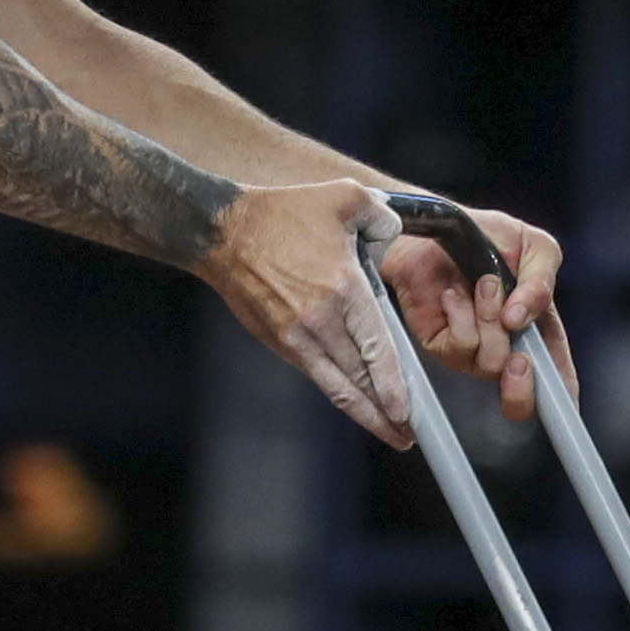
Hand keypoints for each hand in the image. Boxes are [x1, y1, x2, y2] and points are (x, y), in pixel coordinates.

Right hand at [203, 177, 424, 443]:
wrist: (222, 231)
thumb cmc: (283, 212)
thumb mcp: (345, 196)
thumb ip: (383, 217)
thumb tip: (395, 238)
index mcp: (342, 288)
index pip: (376, 349)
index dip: (393, 387)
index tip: (407, 413)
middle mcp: (319, 320)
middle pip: (358, 379)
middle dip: (385, 413)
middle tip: (407, 434)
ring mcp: (295, 335)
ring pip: (336, 387)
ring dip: (363, 414)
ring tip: (388, 432)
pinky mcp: (279, 341)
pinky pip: (316, 374)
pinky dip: (338, 393)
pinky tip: (356, 403)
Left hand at [398, 199, 566, 420]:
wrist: (437, 228)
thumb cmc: (487, 236)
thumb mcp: (534, 247)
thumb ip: (542, 283)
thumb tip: (522, 319)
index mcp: (538, 329)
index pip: (556, 378)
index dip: (562, 398)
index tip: (564, 406)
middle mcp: (507, 347)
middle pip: (522, 397)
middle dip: (523, 381)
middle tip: (518, 345)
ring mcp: (474, 350)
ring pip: (491, 363)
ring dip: (489, 317)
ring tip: (482, 285)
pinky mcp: (442, 345)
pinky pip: (461, 346)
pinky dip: (461, 314)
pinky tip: (454, 294)